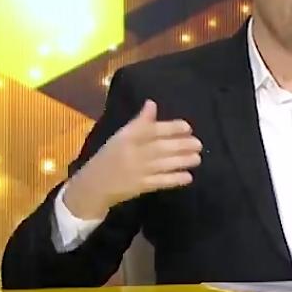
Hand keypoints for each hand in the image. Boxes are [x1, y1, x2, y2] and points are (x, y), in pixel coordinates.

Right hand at [64, 100, 202, 218]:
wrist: (92, 185)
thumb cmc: (110, 157)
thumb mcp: (121, 136)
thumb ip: (139, 122)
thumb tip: (152, 103)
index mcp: (126, 137)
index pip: (150, 130)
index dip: (171, 128)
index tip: (187, 127)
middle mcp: (132, 153)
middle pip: (160, 147)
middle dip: (182, 145)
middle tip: (198, 144)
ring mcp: (136, 171)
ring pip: (163, 165)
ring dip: (182, 161)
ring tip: (197, 158)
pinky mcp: (140, 187)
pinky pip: (160, 182)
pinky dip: (175, 179)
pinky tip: (188, 176)